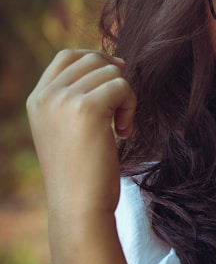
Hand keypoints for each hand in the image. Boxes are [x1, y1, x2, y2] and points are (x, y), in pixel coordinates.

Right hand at [26, 49, 136, 220]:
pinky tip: (123, 133)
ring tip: (120, 127)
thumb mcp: (67, 130)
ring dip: (125, 97)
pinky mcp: (87, 108)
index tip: (115, 81)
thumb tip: (113, 63)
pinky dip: (131, 106)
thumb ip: (76, 98)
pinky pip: (122, 87)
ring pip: (111, 72)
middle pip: (93, 59)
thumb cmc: (81, 174)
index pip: (67, 56)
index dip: (96, 60)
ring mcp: (64, 100)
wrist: (78, 207)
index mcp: (37, 99)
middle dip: (115, 80)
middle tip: (120, 112)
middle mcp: (46, 96)